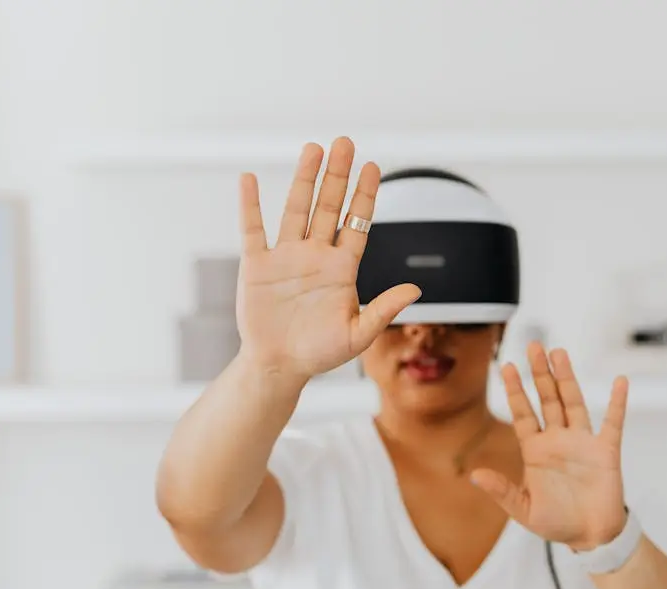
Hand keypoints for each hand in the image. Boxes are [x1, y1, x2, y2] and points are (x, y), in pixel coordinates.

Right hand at [235, 137, 420, 377]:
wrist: (279, 367)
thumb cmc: (320, 353)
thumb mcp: (358, 335)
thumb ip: (384, 310)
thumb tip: (416, 289)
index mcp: (342, 268)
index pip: (357, 223)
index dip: (364, 195)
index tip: (372, 166)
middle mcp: (315, 255)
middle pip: (328, 206)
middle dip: (337, 175)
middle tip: (344, 143)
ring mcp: (286, 257)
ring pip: (296, 209)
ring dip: (304, 180)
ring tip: (313, 149)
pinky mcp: (257, 265)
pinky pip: (252, 229)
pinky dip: (250, 205)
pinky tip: (250, 179)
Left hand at [471, 342, 629, 550]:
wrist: (591, 536)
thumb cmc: (557, 522)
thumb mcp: (524, 509)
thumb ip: (502, 491)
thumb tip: (475, 475)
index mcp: (535, 450)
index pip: (523, 413)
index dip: (514, 390)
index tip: (505, 366)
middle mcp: (558, 439)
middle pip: (547, 398)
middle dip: (539, 373)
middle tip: (533, 346)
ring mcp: (582, 442)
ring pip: (573, 402)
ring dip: (567, 378)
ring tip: (559, 353)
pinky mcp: (606, 451)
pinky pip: (613, 422)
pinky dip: (617, 403)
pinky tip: (620, 382)